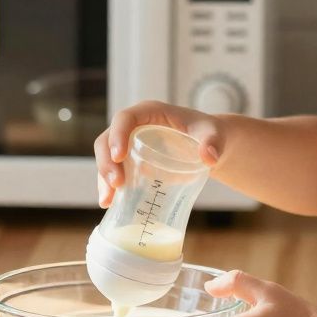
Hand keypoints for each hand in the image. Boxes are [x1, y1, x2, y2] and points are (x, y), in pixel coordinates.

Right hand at [93, 100, 224, 206]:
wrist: (210, 146)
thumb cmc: (210, 134)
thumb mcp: (213, 135)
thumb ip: (213, 142)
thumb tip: (209, 158)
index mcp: (150, 112)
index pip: (125, 118)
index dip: (117, 135)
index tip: (119, 156)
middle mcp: (135, 125)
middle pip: (108, 139)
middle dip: (106, 162)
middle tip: (116, 184)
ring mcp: (129, 142)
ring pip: (106, 157)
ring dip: (103, 178)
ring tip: (108, 201)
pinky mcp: (131, 160)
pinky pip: (113, 170)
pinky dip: (108, 186)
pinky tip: (109, 203)